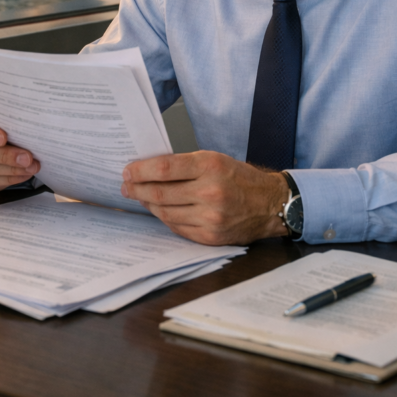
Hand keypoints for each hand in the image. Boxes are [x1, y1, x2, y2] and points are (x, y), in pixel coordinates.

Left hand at [120, 151, 288, 244]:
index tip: (128, 170)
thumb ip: (185, 165)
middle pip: (160, 193)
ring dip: (148, 204)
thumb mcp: (215, 159)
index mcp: (210, 166)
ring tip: (140, 197)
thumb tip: (151, 170)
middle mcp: (210, 192)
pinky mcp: (210, 237)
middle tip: (126, 185)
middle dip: (137, 189)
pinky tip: (159, 210)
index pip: (164, 168)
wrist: (270, 204)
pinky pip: (177, 228)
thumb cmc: (241, 178)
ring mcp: (210, 218)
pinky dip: (165, 218)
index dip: (141, 170)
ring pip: (165, 212)